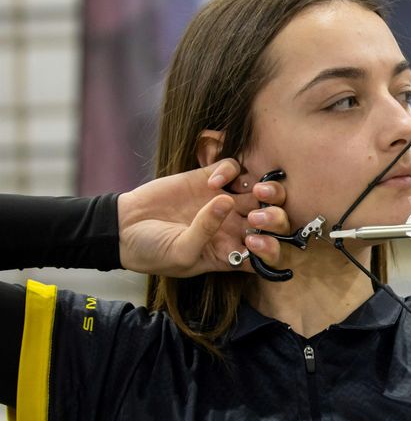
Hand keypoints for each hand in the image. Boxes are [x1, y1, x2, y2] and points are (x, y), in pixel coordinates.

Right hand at [116, 158, 289, 276]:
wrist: (123, 228)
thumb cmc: (153, 252)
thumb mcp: (181, 253)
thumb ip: (206, 232)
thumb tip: (226, 202)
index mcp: (233, 251)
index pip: (268, 252)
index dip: (272, 248)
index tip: (255, 242)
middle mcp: (235, 226)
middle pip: (274, 219)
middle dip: (276, 217)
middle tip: (257, 216)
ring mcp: (224, 201)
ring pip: (262, 191)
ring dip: (266, 190)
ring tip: (250, 193)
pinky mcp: (208, 179)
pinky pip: (234, 167)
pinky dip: (230, 171)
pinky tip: (212, 181)